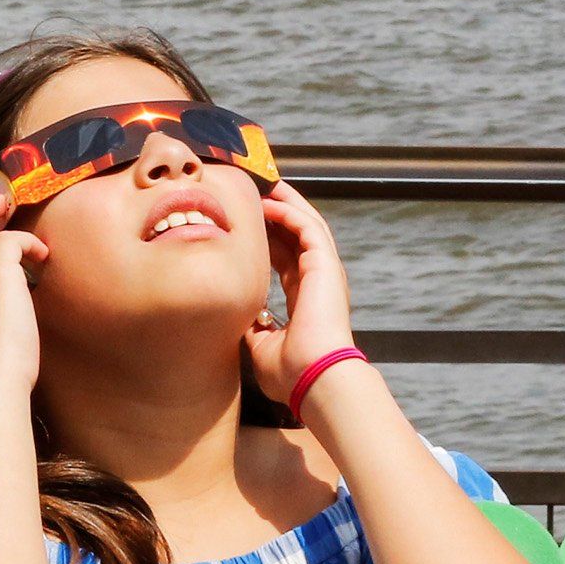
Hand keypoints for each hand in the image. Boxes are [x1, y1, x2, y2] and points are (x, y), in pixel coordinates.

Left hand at [243, 181, 356, 405]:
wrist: (314, 377)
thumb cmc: (291, 371)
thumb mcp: (261, 345)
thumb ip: (251, 327)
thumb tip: (238, 317)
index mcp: (304, 300)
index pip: (286, 260)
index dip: (268, 239)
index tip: (247, 224)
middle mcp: (317, 282)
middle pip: (297, 236)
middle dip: (278, 214)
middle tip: (256, 193)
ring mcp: (324, 272)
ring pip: (306, 225)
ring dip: (286, 204)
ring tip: (266, 186)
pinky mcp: (326, 265)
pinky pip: (308, 227)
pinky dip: (289, 212)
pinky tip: (269, 202)